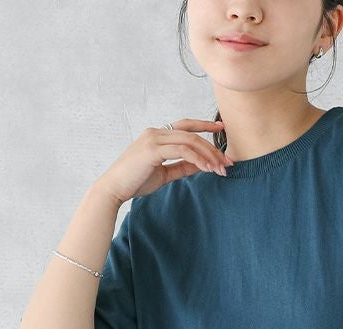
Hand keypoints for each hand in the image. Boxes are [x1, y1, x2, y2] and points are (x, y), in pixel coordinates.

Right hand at [94, 118, 233, 203]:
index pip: (185, 126)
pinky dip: (197, 159)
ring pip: (189, 140)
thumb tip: (202, 165)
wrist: (115, 188)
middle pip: (192, 133)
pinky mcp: (153, 149)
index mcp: (157, 135)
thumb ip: (182, 166)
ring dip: (208, 155)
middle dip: (213, 148)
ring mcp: (153, 138)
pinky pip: (182, 150)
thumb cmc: (136, 181)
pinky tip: (207, 169)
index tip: (222, 130)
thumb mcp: (165, 173)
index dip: (204, 126)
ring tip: (220, 169)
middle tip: (228, 162)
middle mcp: (155, 132)